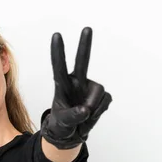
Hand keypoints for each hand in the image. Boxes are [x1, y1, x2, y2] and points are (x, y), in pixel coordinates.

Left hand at [41, 27, 111, 148]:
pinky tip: (92, 114)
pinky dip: (99, 111)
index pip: (59, 67)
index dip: (58, 52)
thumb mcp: (63, 122)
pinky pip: (105, 101)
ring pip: (98, 92)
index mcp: (63, 85)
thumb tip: (85, 110)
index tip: (57, 35)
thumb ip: (73, 116)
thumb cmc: (62, 123)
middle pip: (82, 62)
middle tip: (87, 28)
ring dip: (94, 108)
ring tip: (84, 116)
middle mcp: (77, 82)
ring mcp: (89, 88)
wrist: (71, 133)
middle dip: (85, 45)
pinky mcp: (101, 96)